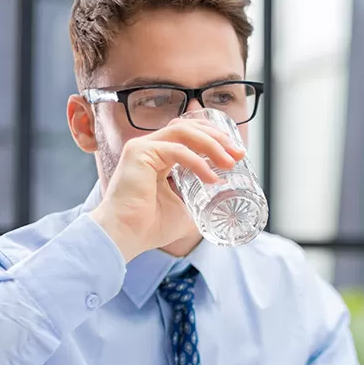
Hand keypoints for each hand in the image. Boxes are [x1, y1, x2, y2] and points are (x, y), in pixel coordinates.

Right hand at [90, 118, 244, 260]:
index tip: (237, 154)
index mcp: (158, 156)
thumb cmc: (148, 227)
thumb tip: (222, 204)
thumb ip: (198, 200)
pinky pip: (176, 150)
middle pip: (189, 127)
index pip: (189, 134)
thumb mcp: (184, 209)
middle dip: (218, 138)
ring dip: (212, 145)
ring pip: (184, 133)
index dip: (215, 139)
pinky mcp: (139, 153)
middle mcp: (149, 147)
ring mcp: (142, 147)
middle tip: (239, 153)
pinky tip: (211, 178)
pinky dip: (197, 162)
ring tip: (230, 162)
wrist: (124, 237)